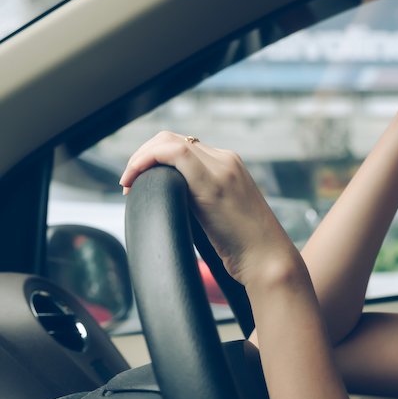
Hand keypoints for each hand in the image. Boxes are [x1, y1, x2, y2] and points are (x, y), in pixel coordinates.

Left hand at [119, 131, 298, 285]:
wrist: (268, 260)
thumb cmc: (246, 248)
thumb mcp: (221, 215)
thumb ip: (201, 200)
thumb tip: (172, 203)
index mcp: (231, 166)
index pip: (184, 146)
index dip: (154, 156)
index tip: (138, 179)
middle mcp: (227, 161)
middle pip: (172, 138)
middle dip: (143, 154)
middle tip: (129, 180)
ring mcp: (222, 168)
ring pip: (169, 141)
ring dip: (140, 158)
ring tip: (129, 183)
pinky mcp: (213, 183)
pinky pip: (173, 153)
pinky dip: (146, 161)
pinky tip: (134, 181)